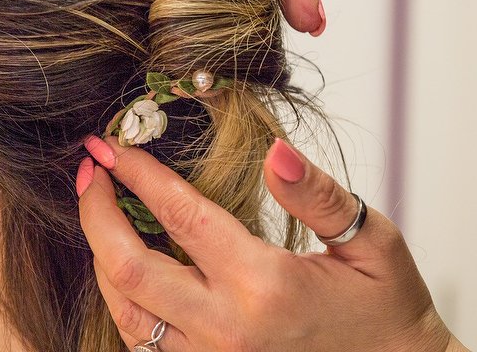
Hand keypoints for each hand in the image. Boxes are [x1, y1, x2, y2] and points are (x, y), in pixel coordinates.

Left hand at [76, 137, 464, 351]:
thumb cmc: (386, 307)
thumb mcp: (372, 241)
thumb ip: (317, 196)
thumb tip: (274, 151)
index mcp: (265, 286)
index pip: (179, 215)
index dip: (138, 172)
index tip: (113, 143)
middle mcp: (226, 329)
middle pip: (128, 268)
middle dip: (95, 212)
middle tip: (91, 170)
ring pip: (124, 311)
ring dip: (101, 256)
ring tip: (99, 208)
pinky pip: (142, 341)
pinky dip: (122, 296)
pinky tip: (124, 262)